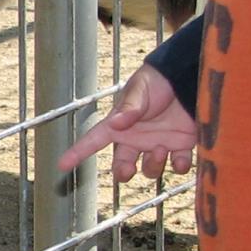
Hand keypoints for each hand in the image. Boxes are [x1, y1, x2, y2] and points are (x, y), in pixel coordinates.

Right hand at [57, 64, 196, 181]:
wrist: (188, 77)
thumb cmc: (159, 80)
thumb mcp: (141, 89)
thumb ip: (130, 108)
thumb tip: (116, 124)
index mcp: (120, 125)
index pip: (94, 140)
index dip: (77, 152)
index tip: (61, 165)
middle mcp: (137, 138)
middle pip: (121, 165)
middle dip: (123, 173)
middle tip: (128, 170)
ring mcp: (158, 143)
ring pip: (149, 170)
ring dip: (153, 165)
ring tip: (162, 148)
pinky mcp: (181, 146)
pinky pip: (177, 166)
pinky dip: (179, 166)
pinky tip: (181, 158)